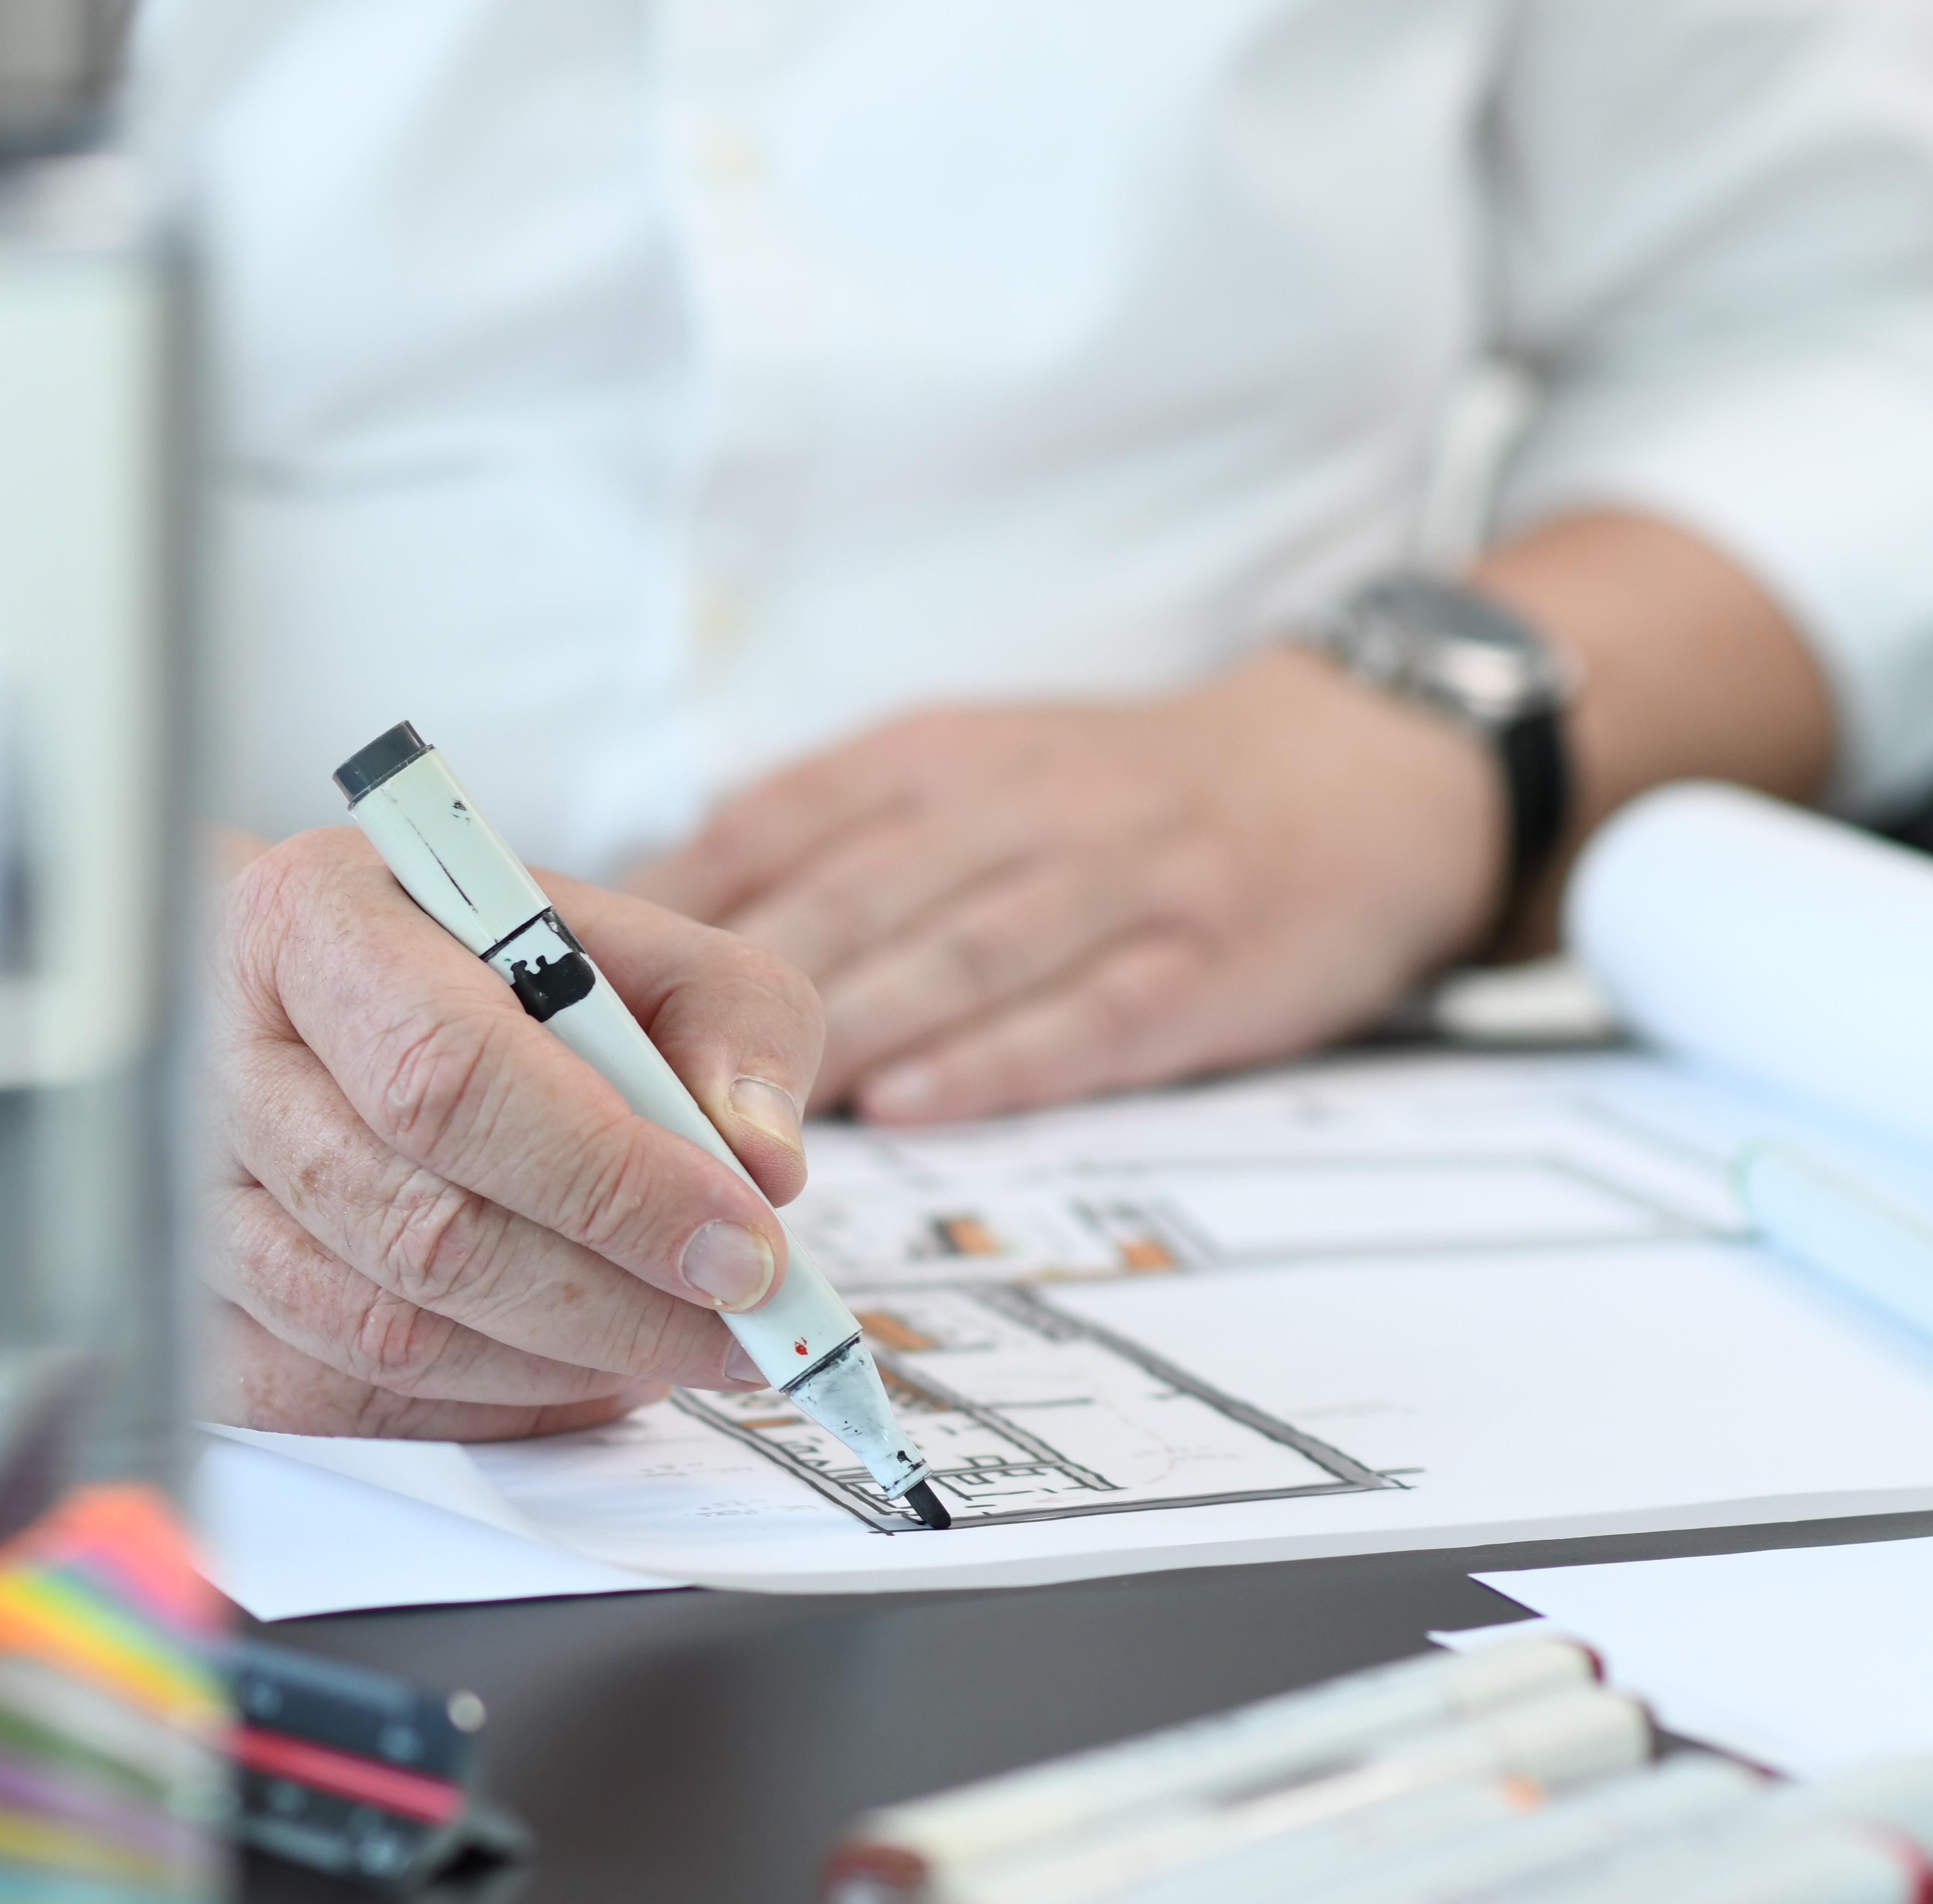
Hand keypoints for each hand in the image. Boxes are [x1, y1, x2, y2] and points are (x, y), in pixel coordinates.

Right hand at [206, 828, 826, 1440]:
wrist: (329, 1000)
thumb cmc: (478, 970)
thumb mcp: (634, 944)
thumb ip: (731, 1020)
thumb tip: (763, 1165)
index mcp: (316, 922)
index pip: (452, 1076)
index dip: (610, 1180)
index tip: (741, 1246)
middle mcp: (220, 1058)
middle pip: (420, 1225)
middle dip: (610, 1300)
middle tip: (738, 1325)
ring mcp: (190, 1199)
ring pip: (383, 1334)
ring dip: (558, 1365)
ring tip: (668, 1341)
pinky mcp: (198, 1314)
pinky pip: (344, 1404)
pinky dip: (489, 1410)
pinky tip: (573, 1373)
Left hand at [630, 648, 1503, 1122]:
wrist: (1351, 774)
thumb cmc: (1122, 793)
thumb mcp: (971, 764)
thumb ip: (830, 833)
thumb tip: (665, 916)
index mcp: (940, 756)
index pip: (776, 823)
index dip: (672, 905)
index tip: (581, 981)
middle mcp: (1017, 807)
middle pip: (847, 899)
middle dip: (729, 992)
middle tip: (629, 1080)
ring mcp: (1114, 887)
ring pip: (950, 961)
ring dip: (839, 1039)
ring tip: (741, 1118)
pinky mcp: (1195, 968)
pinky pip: (1077, 1020)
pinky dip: (985, 1065)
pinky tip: (904, 1110)